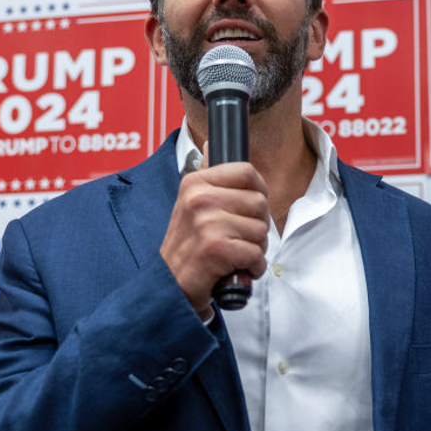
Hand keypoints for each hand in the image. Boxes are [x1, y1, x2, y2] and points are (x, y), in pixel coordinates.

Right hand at [160, 161, 268, 318]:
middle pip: (260, 203)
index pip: (247, 172)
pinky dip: (252, 268)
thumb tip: (210, 144)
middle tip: (234, 238)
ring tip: (231, 254)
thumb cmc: (187, 246)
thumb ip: (207, 176)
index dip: (258, 191)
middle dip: (255, 226)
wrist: (169, 285)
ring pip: (261, 231)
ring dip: (253, 249)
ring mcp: (207, 222)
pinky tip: (233, 268)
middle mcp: (199, 198)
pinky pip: (256, 254)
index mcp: (195, 183)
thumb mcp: (190, 204)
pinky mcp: (216, 248)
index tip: (248, 207)